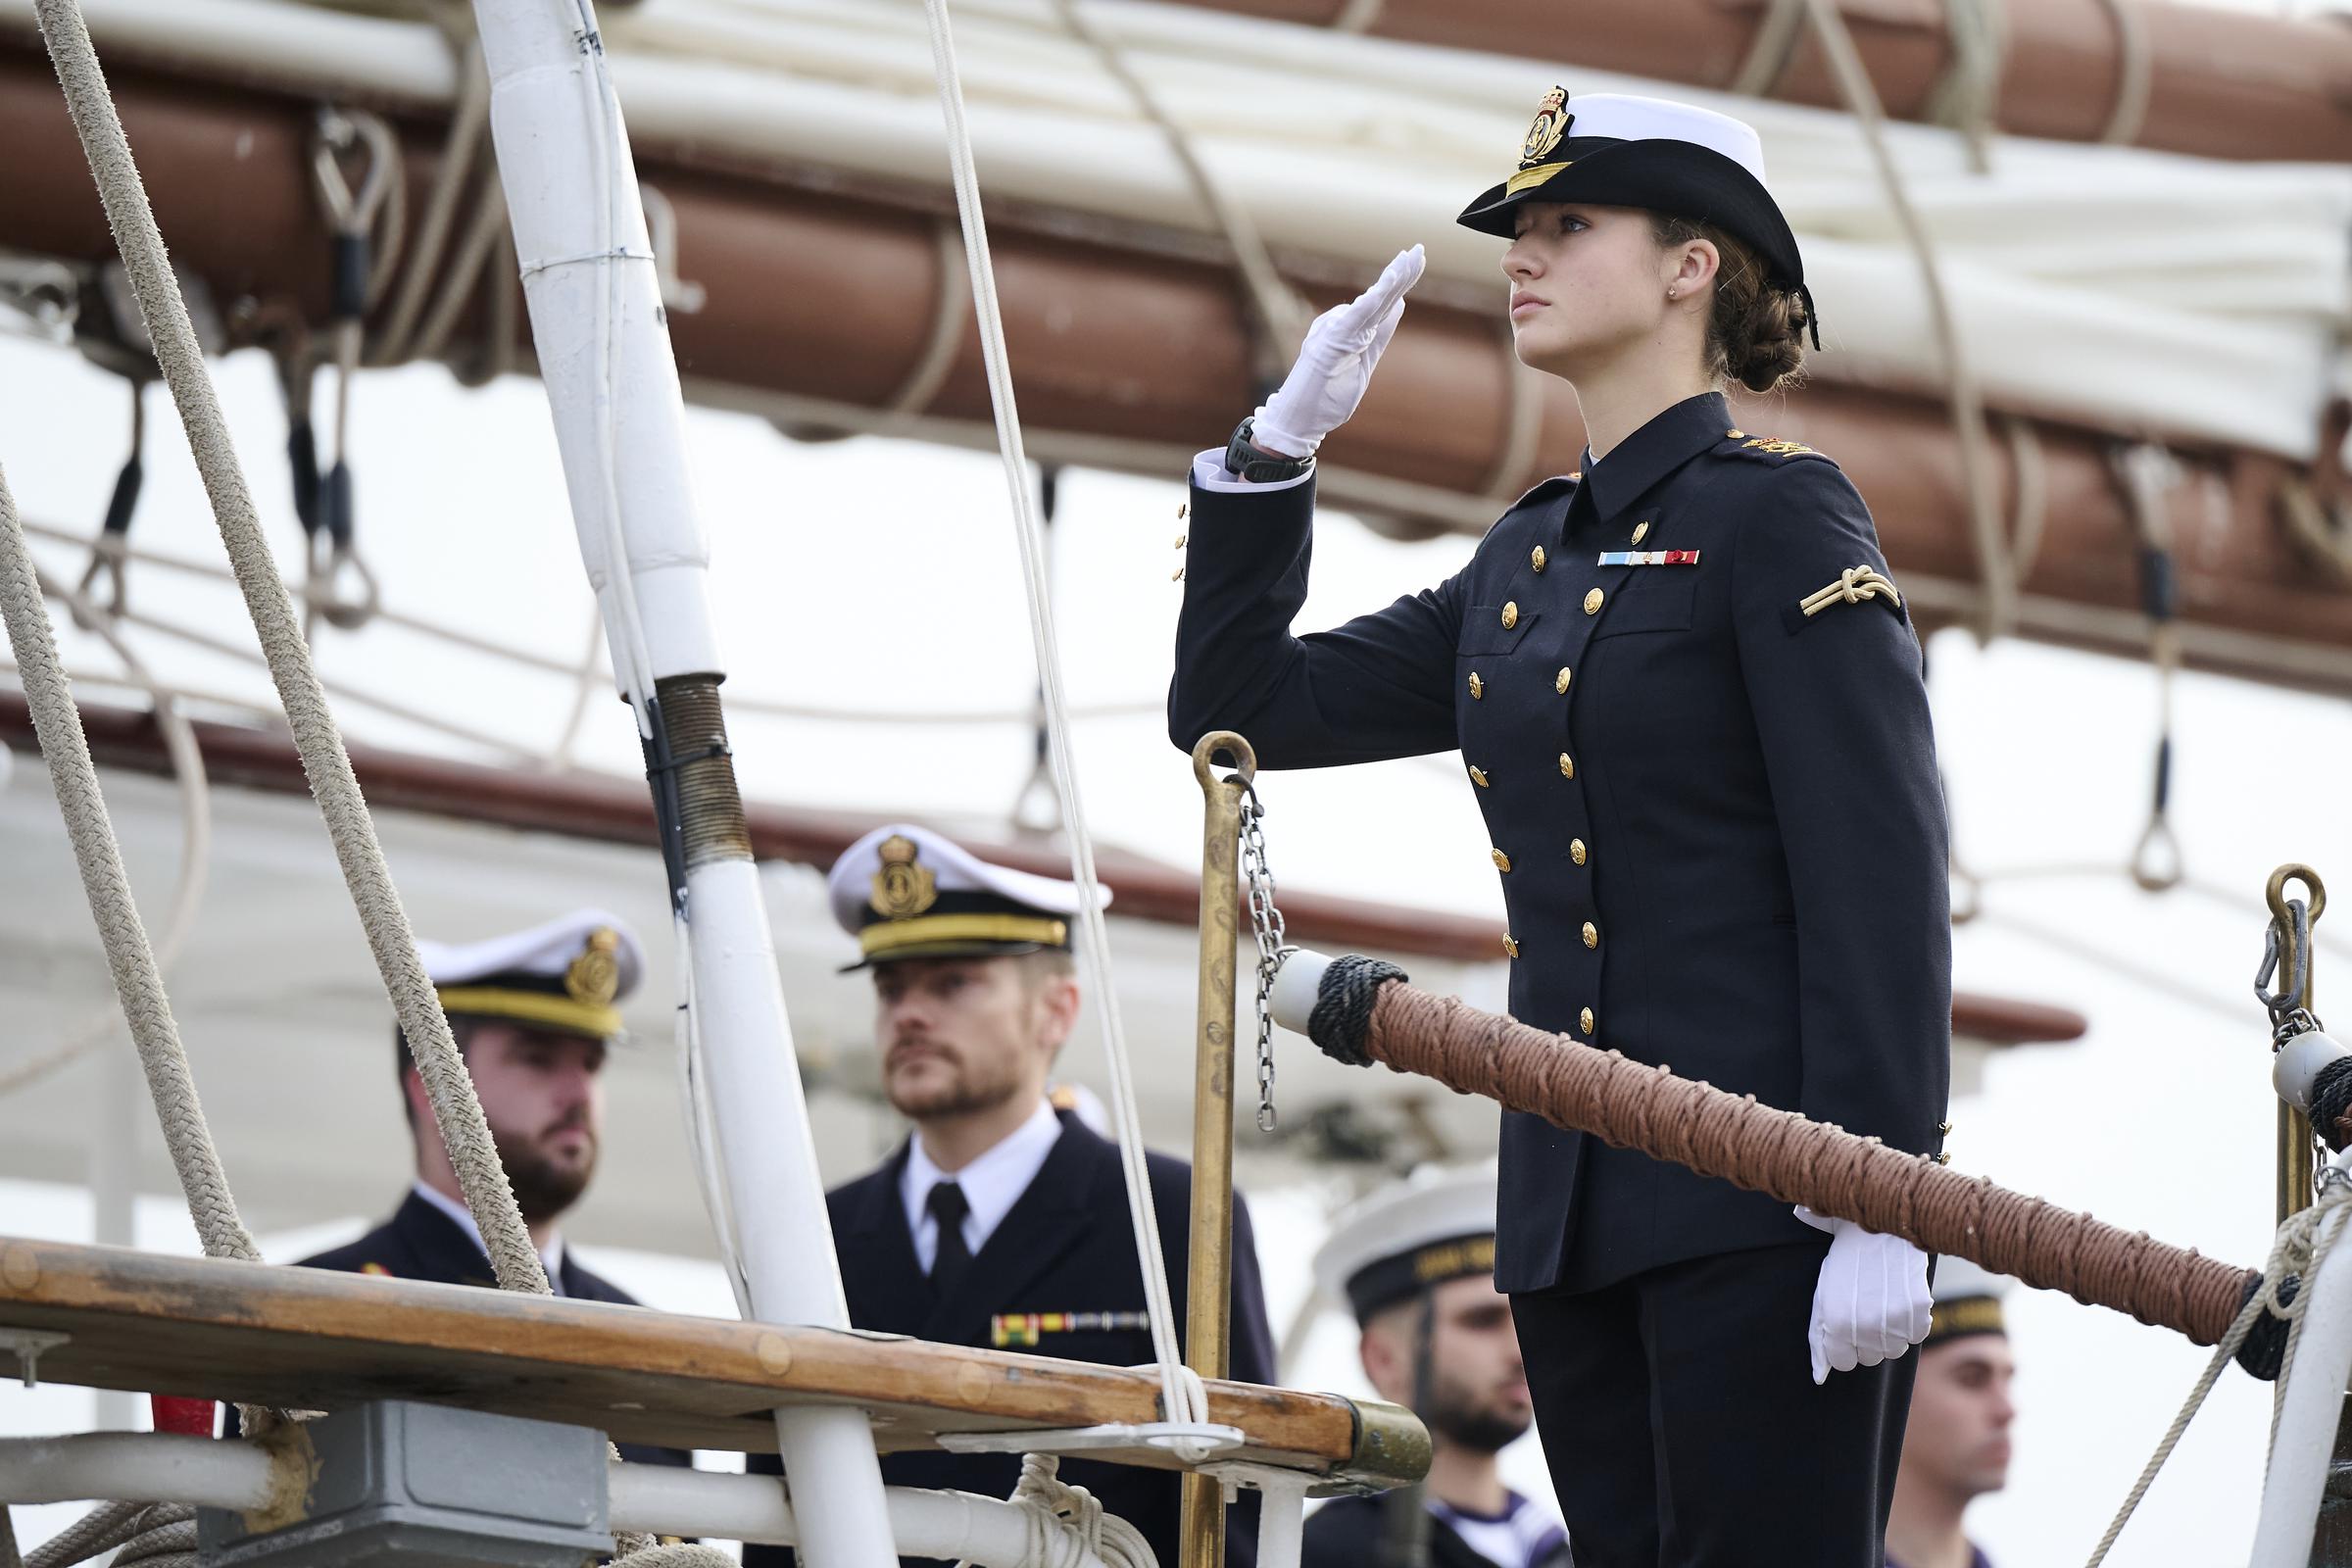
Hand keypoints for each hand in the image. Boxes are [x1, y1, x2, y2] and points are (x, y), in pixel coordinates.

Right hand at [1251, 244, 1425, 458]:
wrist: (1300, 421)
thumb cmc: (1326, 396)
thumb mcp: (1365, 363)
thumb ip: (1380, 335)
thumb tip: (1398, 305)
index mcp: (1358, 334)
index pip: (1384, 303)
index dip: (1401, 280)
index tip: (1417, 257)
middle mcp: (1345, 328)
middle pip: (1379, 297)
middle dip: (1400, 273)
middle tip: (1419, 249)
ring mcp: (1334, 335)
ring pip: (1368, 305)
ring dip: (1388, 284)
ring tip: (1405, 262)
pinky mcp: (1326, 346)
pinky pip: (1350, 322)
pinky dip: (1367, 305)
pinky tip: (1385, 289)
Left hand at [1796, 1206, 1931, 1385]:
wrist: (1879, 1228)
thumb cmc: (1846, 1261)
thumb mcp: (1824, 1294)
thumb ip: (1820, 1336)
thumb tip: (1819, 1376)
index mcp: (1835, 1321)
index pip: (1844, 1363)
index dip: (1845, 1347)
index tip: (1848, 1329)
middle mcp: (1864, 1325)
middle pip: (1871, 1359)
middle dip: (1867, 1340)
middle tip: (1866, 1310)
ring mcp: (1894, 1319)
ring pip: (1895, 1350)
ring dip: (1890, 1333)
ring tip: (1883, 1303)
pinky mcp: (1918, 1311)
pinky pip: (1917, 1335)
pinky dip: (1911, 1323)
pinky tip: (1900, 1299)